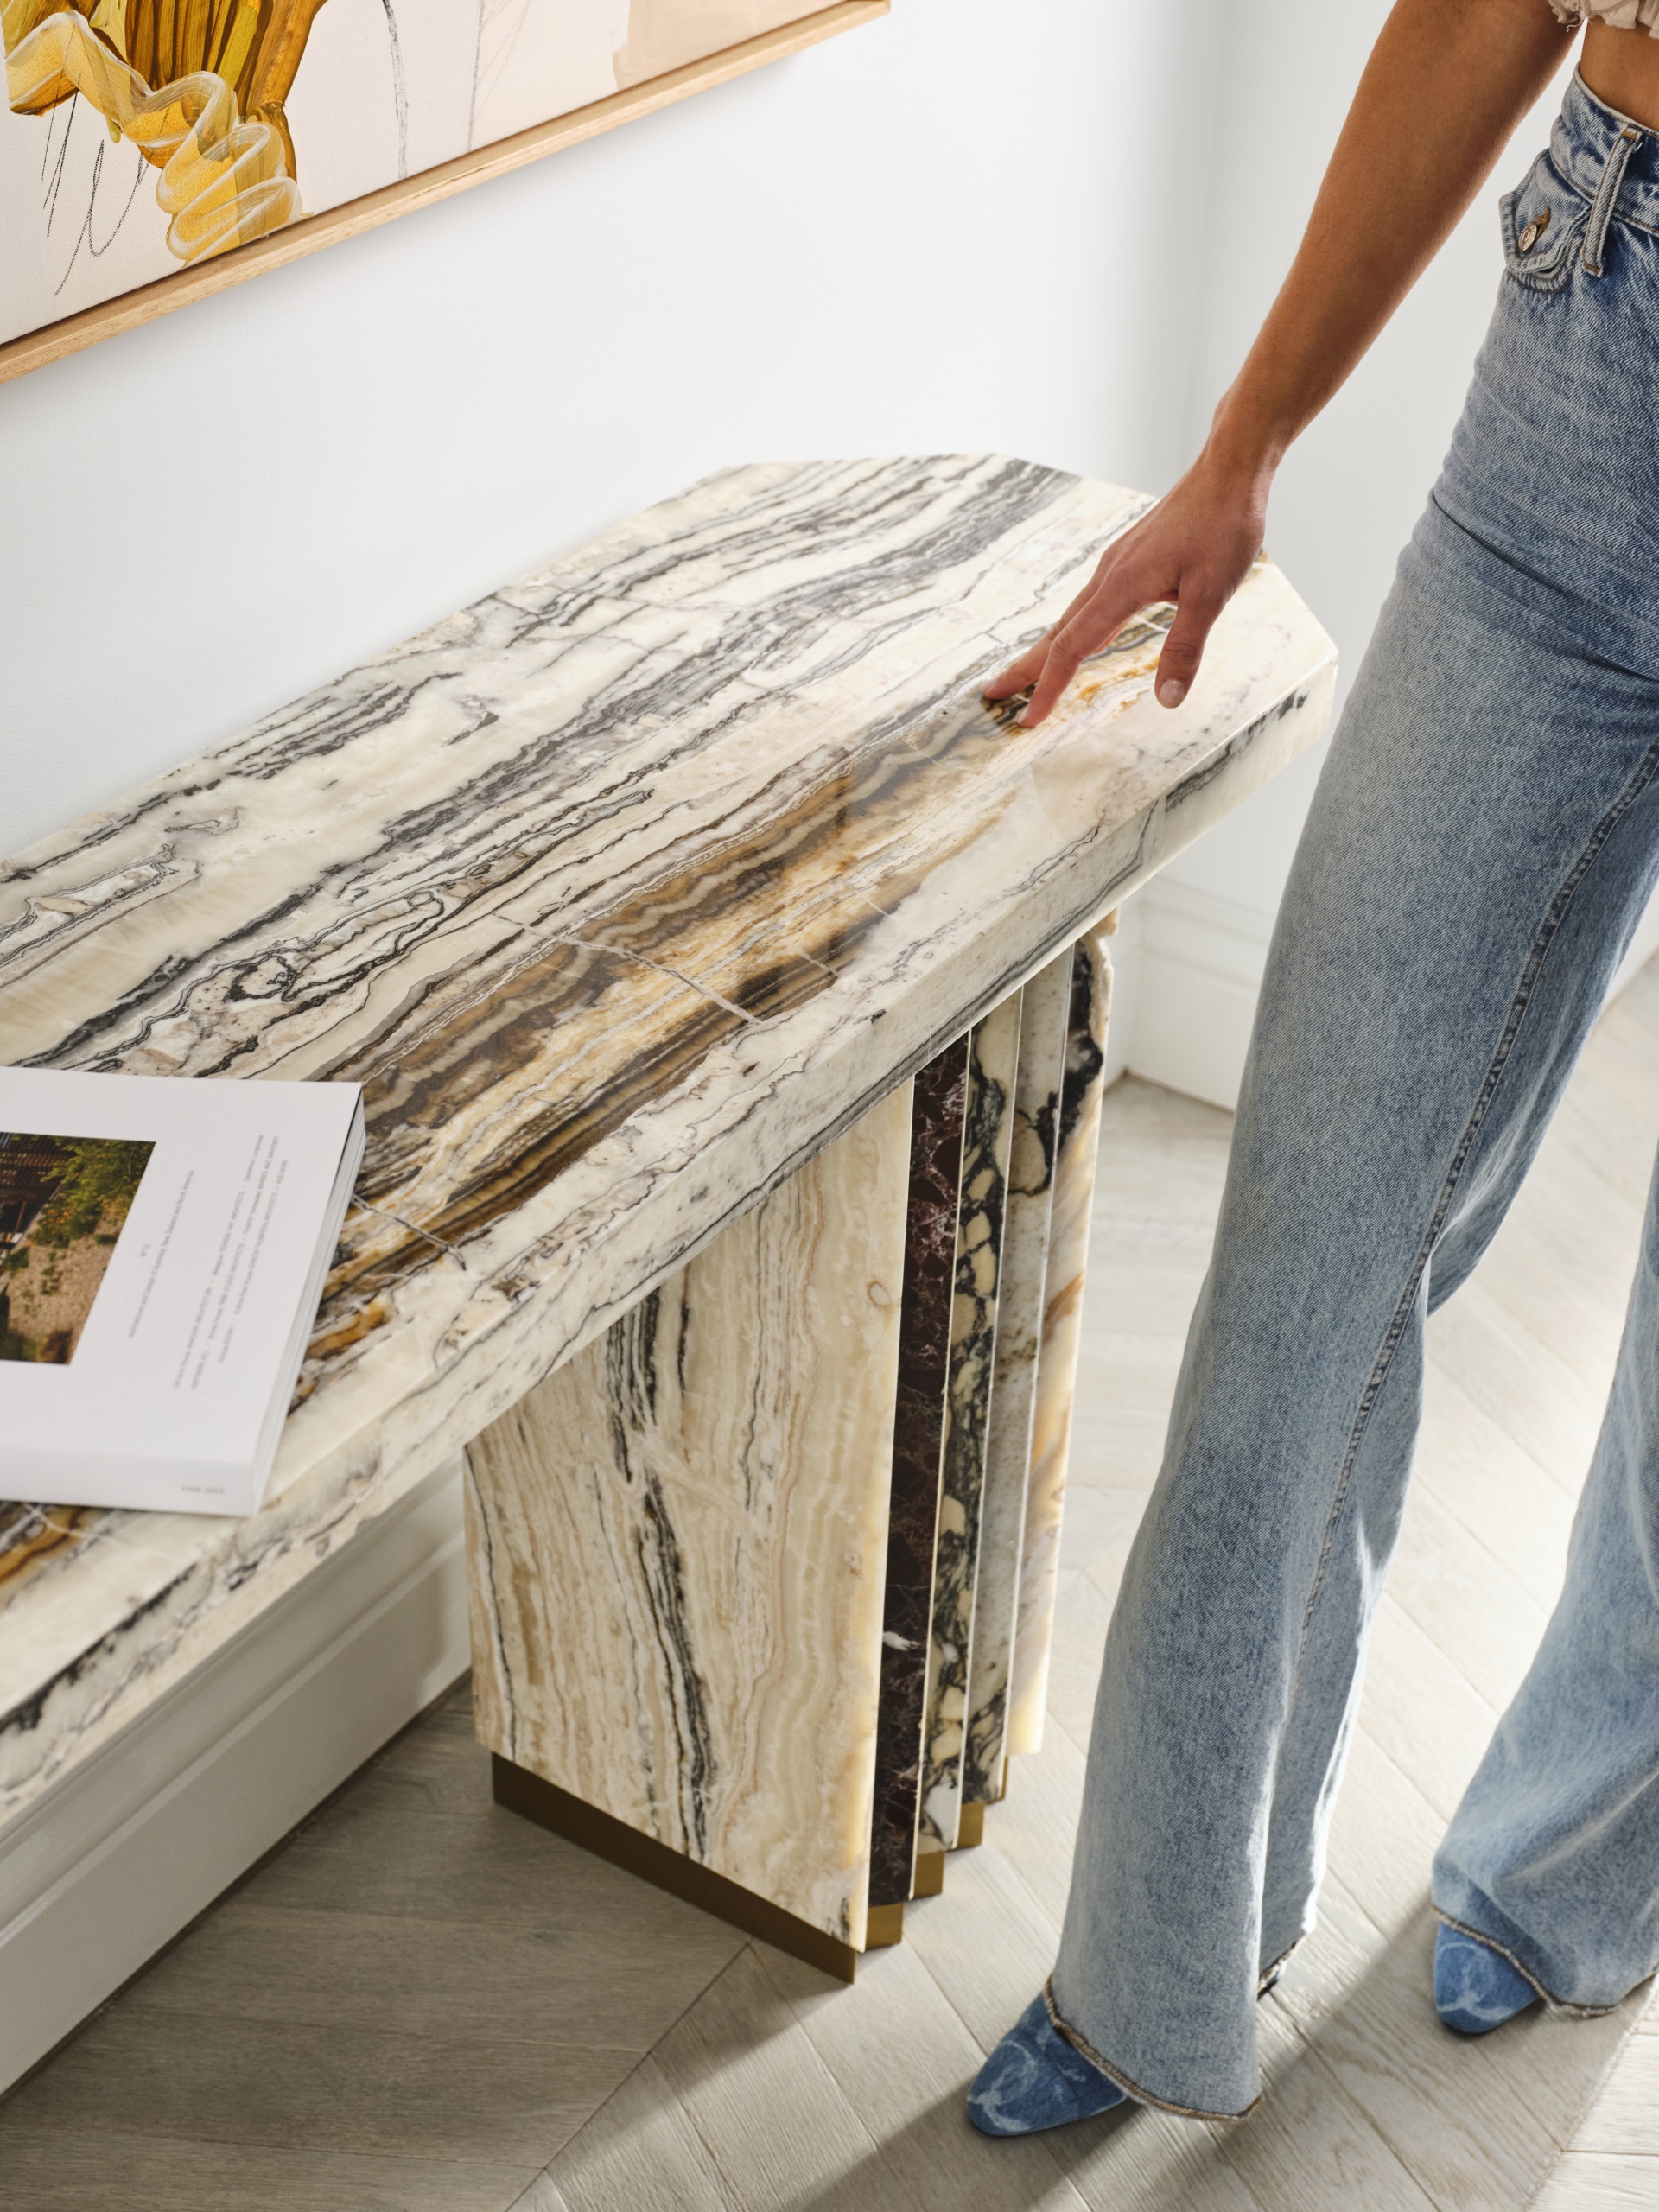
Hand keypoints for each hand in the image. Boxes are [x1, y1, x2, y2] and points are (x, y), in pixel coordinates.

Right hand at [983, 447, 1273, 727]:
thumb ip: (1185, 649)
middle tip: (991, 694)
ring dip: (1045, 649)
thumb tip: (1166, 700)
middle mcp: (1108, 576)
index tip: (1028, 720)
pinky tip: (1078, 638)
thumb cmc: (1223, 527)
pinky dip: (1072, 629)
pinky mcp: (1127, 560)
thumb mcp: (1212, 594)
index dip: (1048, 687)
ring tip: (1025, 674)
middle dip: (1024, 668)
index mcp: (1120, 586)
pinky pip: (1089, 604)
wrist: (1228, 472)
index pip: (1071, 648)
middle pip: (1056, 633)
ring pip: (1070, 617)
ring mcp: (1115, 566)